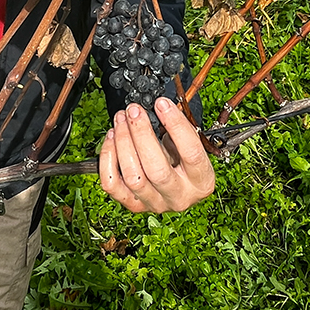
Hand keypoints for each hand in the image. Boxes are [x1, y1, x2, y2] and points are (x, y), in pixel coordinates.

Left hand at [98, 96, 214, 213]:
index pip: (191, 153)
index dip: (176, 125)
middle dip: (141, 134)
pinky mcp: (133, 205)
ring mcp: (155, 203)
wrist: (176, 184)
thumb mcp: (189, 144)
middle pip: (156, 170)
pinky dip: (108, 158)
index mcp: (201, 181)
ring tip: (121, 120)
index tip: (161, 104)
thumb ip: (177, 130)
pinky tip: (111, 138)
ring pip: (133, 177)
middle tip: (134, 111)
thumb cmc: (182, 160)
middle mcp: (179, 197)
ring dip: (123, 143)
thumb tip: (157, 107)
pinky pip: (112, 185)